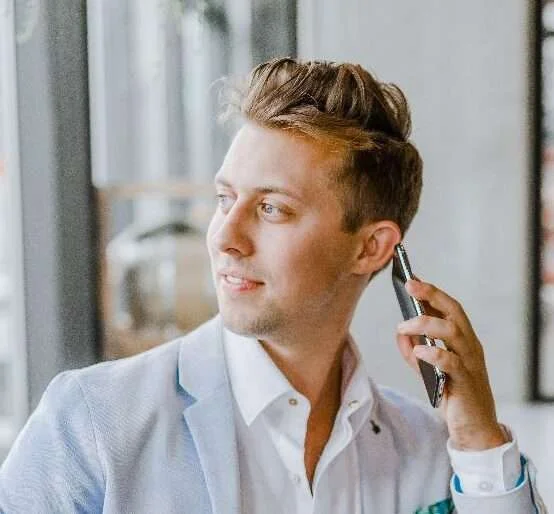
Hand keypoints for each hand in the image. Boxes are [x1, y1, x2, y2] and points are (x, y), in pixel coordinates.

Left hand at [396, 279, 506, 450]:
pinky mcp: (466, 382)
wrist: (473, 429)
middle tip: (410, 285)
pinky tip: (418, 352)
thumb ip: (414, 351)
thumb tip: (399, 332)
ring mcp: (470, 362)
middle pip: (454, 312)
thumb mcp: (428, 369)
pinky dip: (434, 354)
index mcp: (462, 340)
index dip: (431, 292)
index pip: (449, 308)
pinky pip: (452, 362)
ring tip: (403, 326)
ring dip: (425, 324)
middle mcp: (469, 346)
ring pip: (453, 332)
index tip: (412, 278)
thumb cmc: (453, 394)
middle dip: (432, 295)